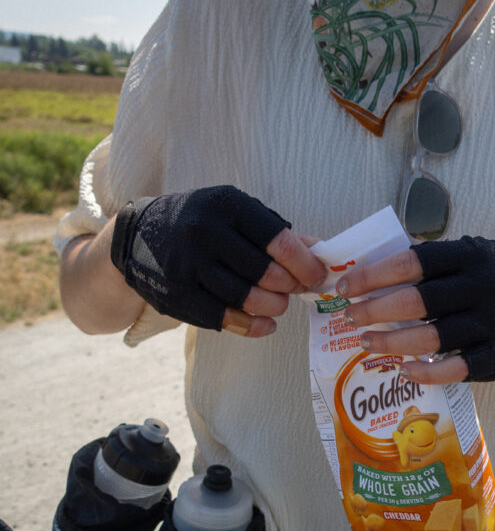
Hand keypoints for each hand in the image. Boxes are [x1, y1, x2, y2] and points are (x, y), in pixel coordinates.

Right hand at [110, 185, 325, 334]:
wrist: (137, 235)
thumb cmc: (201, 222)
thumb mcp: (234, 213)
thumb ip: (277, 232)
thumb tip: (321, 251)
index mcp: (225, 204)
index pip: (277, 239)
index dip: (304, 263)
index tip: (317, 276)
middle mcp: (203, 231)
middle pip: (264, 272)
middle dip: (289, 287)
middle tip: (296, 291)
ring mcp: (187, 265)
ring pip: (246, 298)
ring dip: (273, 307)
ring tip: (280, 305)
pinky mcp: (177, 294)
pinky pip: (224, 318)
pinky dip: (252, 326)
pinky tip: (266, 325)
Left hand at [337, 236, 494, 383]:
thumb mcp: (471, 254)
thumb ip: (431, 263)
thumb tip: (369, 270)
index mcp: (469, 255)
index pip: (410, 262)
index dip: (372, 276)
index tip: (345, 288)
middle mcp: (483, 286)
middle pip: (417, 301)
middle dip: (374, 311)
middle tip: (350, 318)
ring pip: (433, 337)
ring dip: (392, 343)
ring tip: (367, 344)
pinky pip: (458, 368)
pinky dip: (428, 372)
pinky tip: (405, 371)